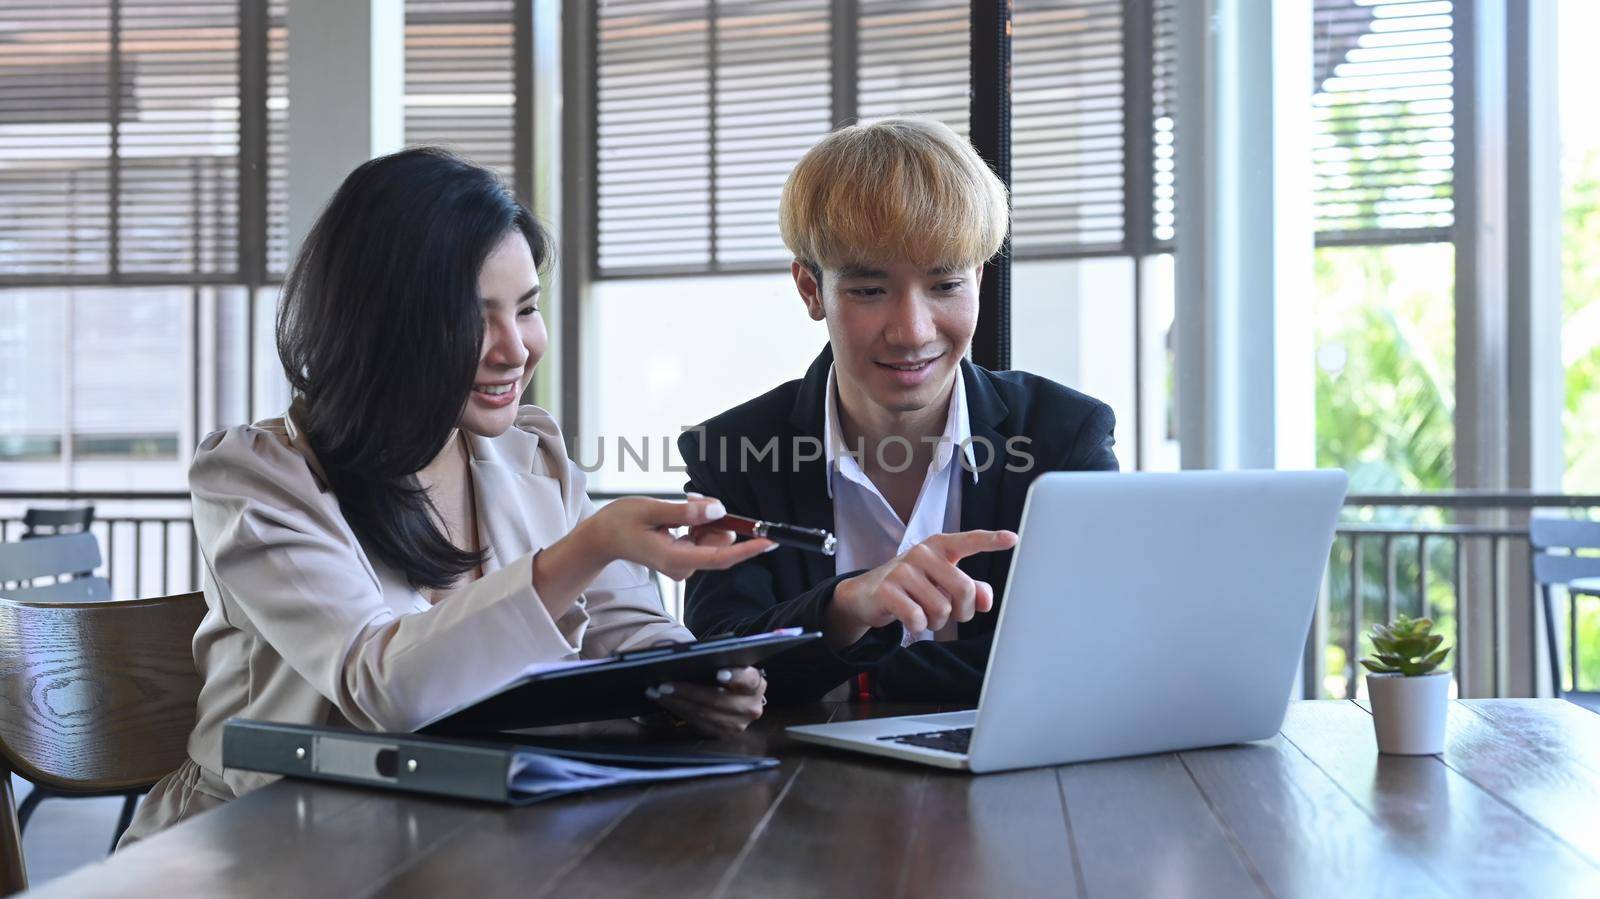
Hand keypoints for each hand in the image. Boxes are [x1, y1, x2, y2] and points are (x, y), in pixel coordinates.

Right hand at [592, 496, 775, 580]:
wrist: (602, 537)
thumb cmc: (620, 522)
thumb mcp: (651, 509)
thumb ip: (686, 512)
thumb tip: (718, 510)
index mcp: (674, 559)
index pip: (720, 557)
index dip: (748, 549)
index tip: (769, 541)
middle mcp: (683, 566)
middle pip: (720, 544)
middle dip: (715, 519)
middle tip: (691, 499)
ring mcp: (684, 564)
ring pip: (714, 540)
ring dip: (706, 519)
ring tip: (679, 508)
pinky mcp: (685, 558)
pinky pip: (705, 540)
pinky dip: (700, 524)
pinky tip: (681, 516)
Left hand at [646, 666, 766, 735]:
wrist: (731, 694)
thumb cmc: (724, 671)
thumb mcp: (725, 662)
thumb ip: (713, 656)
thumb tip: (679, 651)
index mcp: (756, 683)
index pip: (748, 679)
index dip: (735, 676)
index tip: (718, 673)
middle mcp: (752, 706)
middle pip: (718, 700)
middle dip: (688, 692)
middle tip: (663, 685)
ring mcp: (738, 724)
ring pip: (704, 715)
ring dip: (677, 704)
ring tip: (657, 693)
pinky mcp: (724, 734)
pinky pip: (698, 725)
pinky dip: (679, 712)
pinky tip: (665, 702)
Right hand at [825, 530, 1018, 648]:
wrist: (867, 594)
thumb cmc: (912, 586)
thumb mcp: (941, 583)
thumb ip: (969, 589)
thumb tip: (987, 601)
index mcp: (939, 546)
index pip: (969, 541)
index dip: (991, 540)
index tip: (1013, 539)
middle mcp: (922, 553)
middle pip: (964, 588)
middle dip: (963, 610)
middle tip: (952, 613)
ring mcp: (903, 570)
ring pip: (942, 608)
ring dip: (937, 621)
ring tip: (924, 614)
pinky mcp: (887, 590)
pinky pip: (918, 618)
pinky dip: (918, 627)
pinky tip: (910, 620)